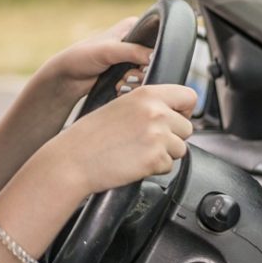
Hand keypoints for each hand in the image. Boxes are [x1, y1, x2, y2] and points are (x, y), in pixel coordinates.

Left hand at [23, 17, 151, 109]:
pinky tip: (119, 87)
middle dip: (142, 72)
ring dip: (135, 82)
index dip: (153, 54)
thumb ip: (132, 51)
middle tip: (128, 75)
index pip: (157, 38)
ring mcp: (131, 58)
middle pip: (154, 59)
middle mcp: (134, 41)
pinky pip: (140, 83)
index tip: (142, 64)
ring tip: (120, 82)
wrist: (67, 78)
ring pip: (148, 73)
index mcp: (133, 27)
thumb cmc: (81, 57)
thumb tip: (155, 57)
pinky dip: (131, 88)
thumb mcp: (108, 51)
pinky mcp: (127, 73)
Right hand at [45, 84, 195, 195]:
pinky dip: (154, 168)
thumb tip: (173, 114)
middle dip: (172, 137)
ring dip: (163, 154)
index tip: (175, 117)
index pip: (188, 96)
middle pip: (187, 127)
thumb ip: (148, 106)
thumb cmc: (90, 136)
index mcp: (146, 94)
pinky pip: (169, 166)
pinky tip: (134, 162)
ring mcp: (157, 135)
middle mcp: (155, 112)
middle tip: (146, 141)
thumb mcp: (120, 106)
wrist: (73, 159)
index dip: (184, 110)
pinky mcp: (155, 158)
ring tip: (137, 151)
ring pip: (181, 148)